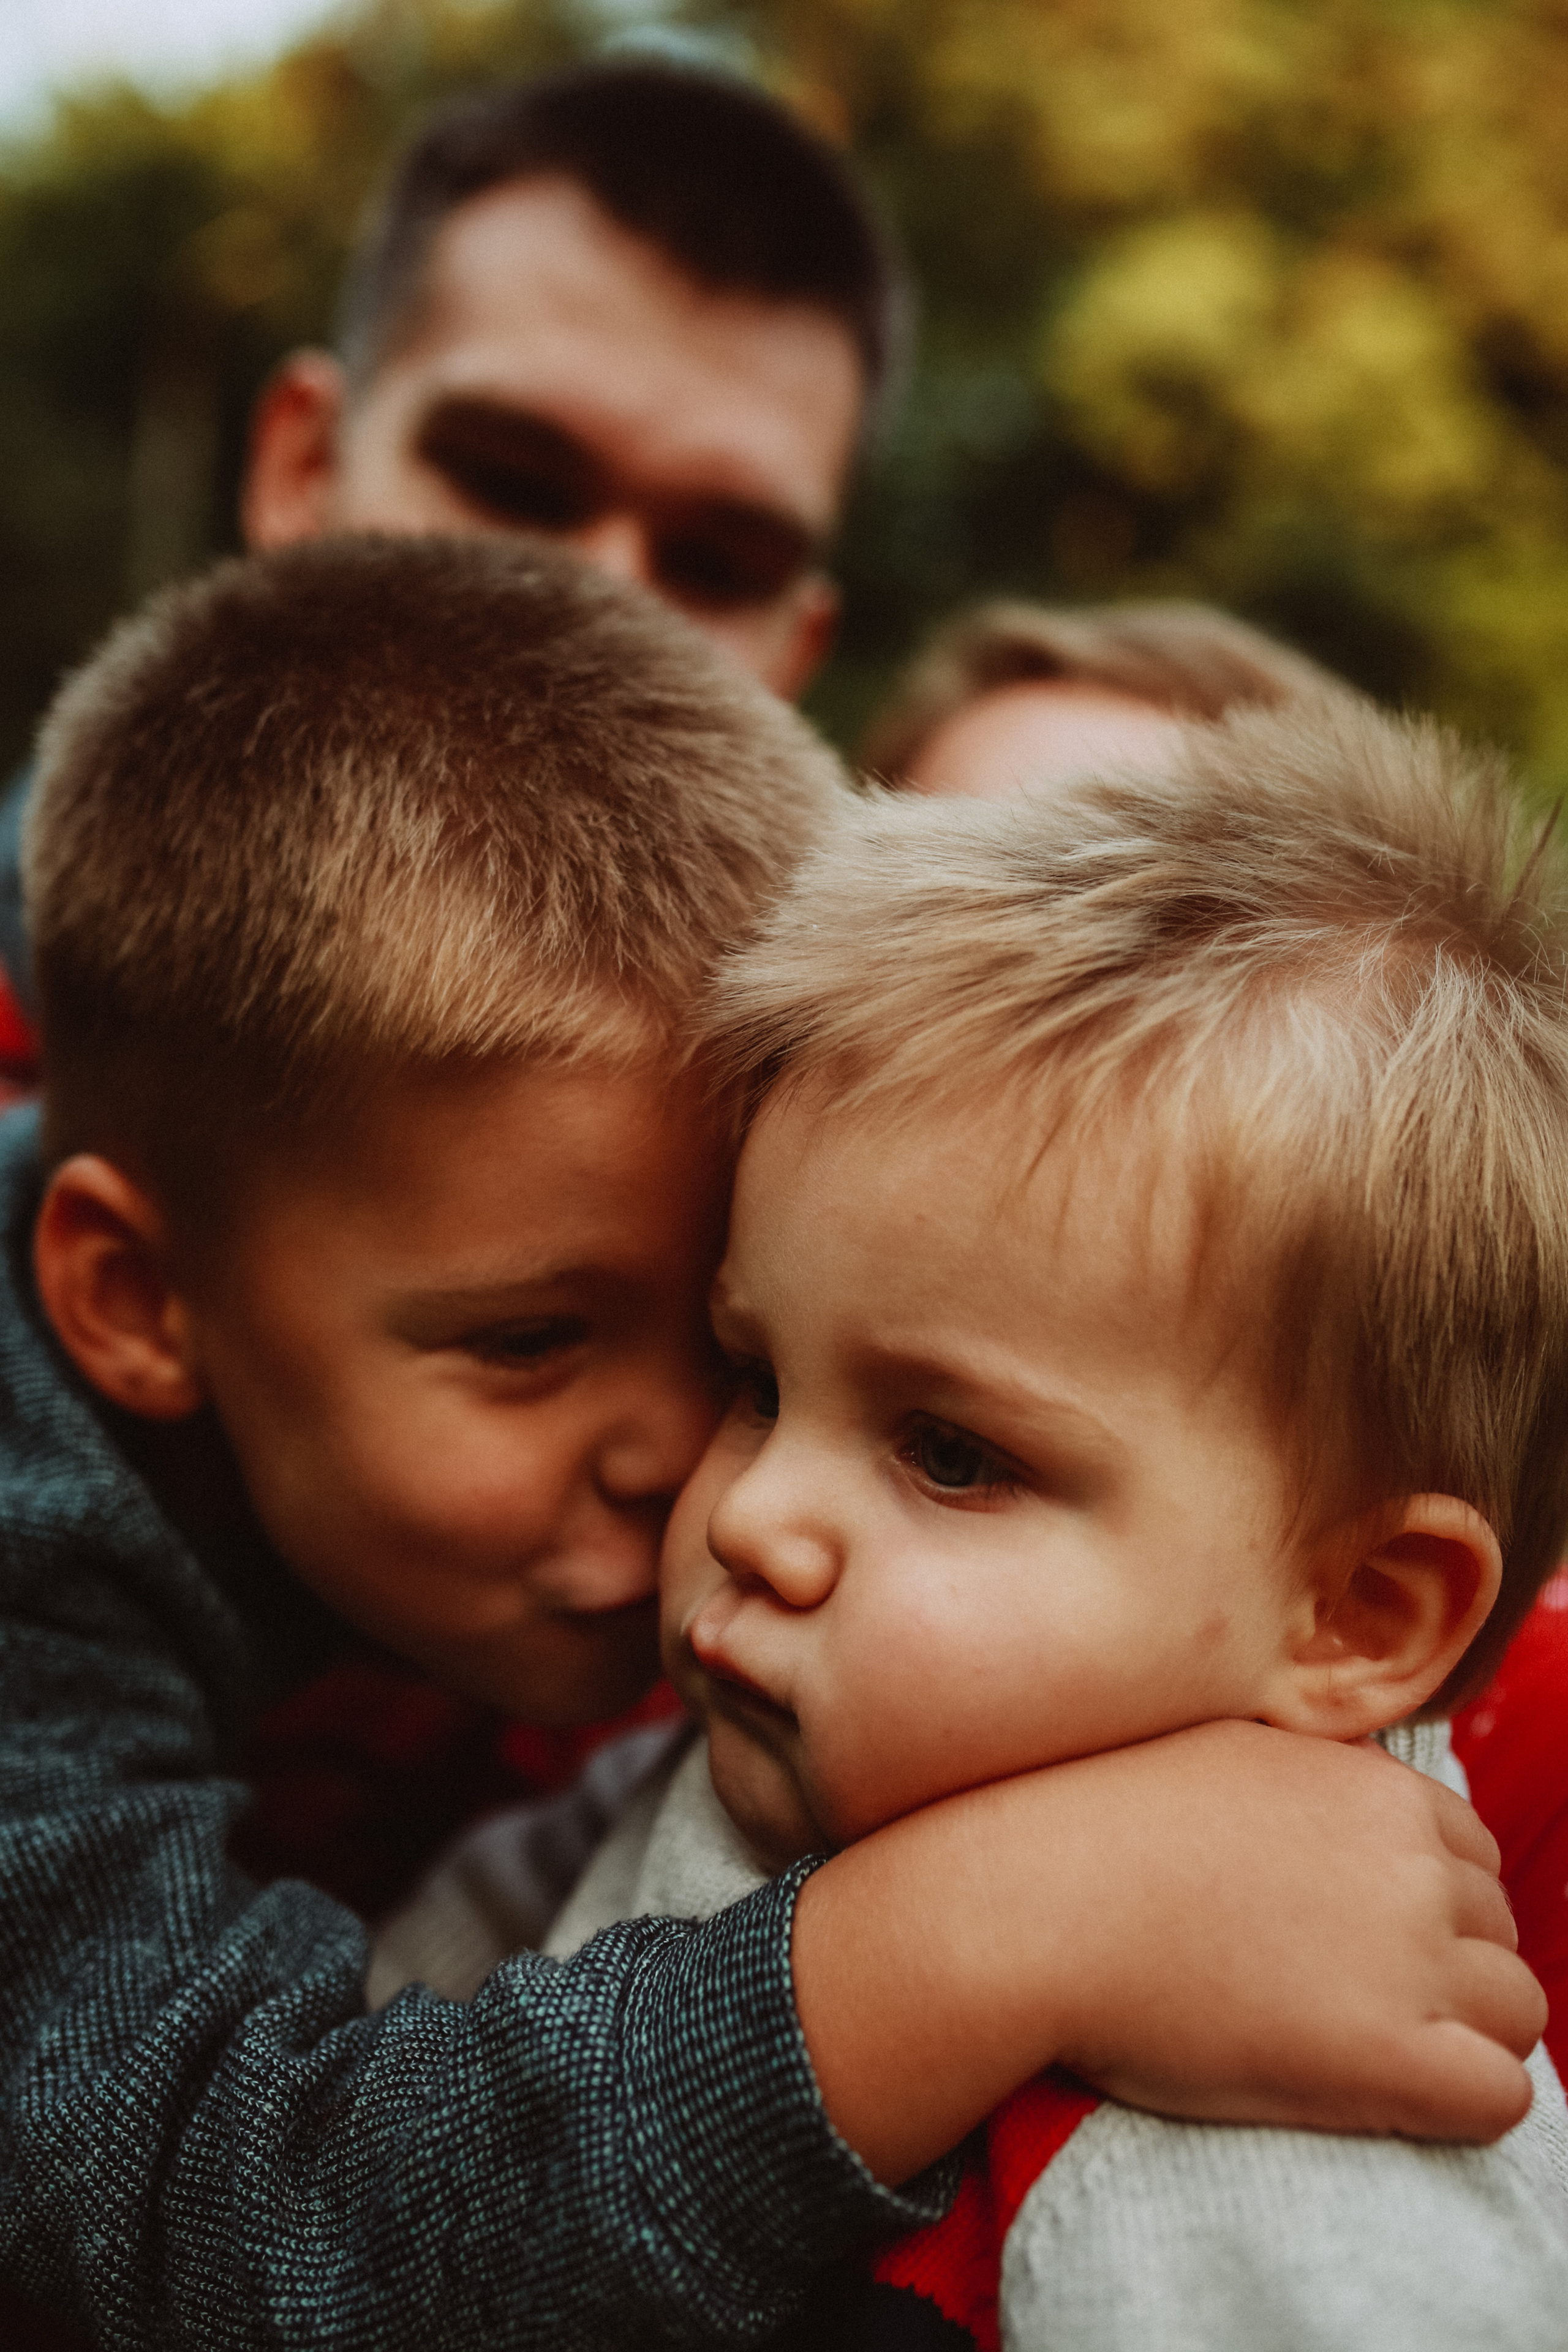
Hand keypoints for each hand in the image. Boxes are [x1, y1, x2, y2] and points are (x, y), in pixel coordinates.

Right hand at [792, 1720, 1541, 2183]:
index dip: (1425, 1899)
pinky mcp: (1390, 2055)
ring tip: (1368, 2050)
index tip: (1358, 1933)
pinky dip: (1462, 2104)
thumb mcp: (1218, 1746)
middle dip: (1447, 1964)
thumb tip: (1309, 1789)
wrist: (1034, 1900)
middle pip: (1498, 1929)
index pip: (1471, 1851)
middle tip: (1349, 1995)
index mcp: (1375, 1786)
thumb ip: (1296, 1771)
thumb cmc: (1093, 1824)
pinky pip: (1500, 2094)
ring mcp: (1410, 1956)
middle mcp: (1411, 1861)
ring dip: (1463, 2033)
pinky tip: (1386, 2098)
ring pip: (1516, 2011)